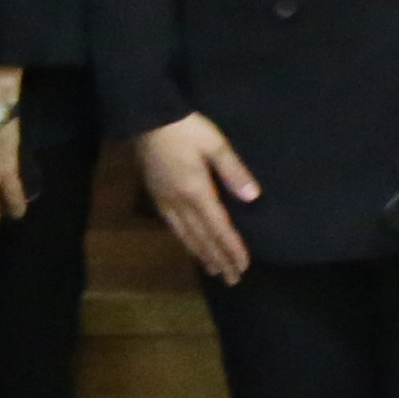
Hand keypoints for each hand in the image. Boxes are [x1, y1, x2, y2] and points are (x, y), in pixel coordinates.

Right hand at [137, 112, 260, 282]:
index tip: (243, 266)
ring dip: (201, 255)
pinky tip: (191, 246)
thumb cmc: (185, 128)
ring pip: (185, 236)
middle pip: (202, 238)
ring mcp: (165, 201)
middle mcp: (179, 203)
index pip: (219, 228)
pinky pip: (173, 227)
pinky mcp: (156, 195)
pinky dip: (185, 242)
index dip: (231, 249)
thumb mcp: (215, 144)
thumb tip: (252, 197)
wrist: (146, 117)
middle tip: (232, 280)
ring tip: (213, 270)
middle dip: (218, 259)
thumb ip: (233, 171)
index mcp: (196, 191)